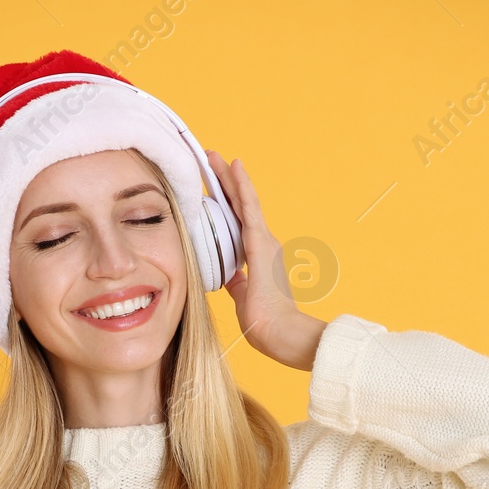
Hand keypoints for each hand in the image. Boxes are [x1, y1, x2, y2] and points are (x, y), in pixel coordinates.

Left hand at [204, 151, 326, 370]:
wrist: (279, 332)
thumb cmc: (263, 320)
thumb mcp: (242, 296)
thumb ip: (236, 281)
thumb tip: (228, 275)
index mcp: (257, 255)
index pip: (236, 222)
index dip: (224, 202)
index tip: (211, 186)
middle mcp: (263, 242)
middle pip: (239, 205)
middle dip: (223, 182)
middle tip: (209, 160)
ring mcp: (263, 240)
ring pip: (242, 201)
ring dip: (228, 178)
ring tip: (214, 157)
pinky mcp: (260, 242)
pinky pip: (249, 207)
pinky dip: (240, 186)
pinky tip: (233, 167)